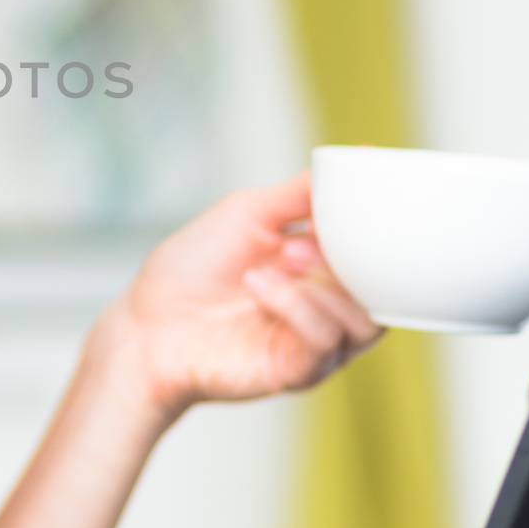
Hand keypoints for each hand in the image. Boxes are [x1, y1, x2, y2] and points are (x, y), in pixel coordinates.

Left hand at [98, 172, 384, 419]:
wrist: (146, 323)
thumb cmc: (192, 269)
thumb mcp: (250, 213)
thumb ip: (304, 193)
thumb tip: (360, 156)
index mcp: (321, 267)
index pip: (376, 253)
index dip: (375, 230)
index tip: (367, 204)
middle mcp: (325, 306)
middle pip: (382, 290)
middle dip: (350, 258)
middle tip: (303, 239)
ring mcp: (315, 342)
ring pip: (364, 321)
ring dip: (322, 285)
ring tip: (279, 259)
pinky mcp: (299, 371)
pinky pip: (326, 341)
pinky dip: (297, 307)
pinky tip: (260, 288)